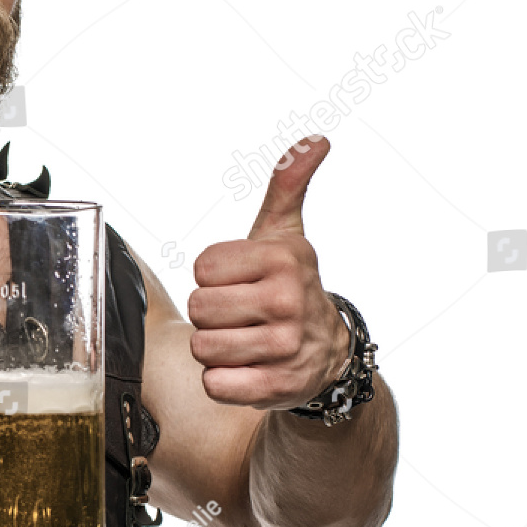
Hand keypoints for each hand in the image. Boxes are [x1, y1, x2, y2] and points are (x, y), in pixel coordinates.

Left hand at [187, 136, 350, 409]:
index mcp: (282, 258)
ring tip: (244, 341)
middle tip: (241, 316)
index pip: (202, 268)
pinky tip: (248, 369)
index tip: (240, 282)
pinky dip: (223, 381)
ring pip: (203, 348)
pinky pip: (215, 384)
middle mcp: (287, 300)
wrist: (327, 353)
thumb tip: (316, 141)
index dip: (212, 278)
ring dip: (215, 349)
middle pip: (199, 309)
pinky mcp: (276, 386)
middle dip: (211, 316)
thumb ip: (287, 185)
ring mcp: (284, 346)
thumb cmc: (289, 286)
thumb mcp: (285, 234)